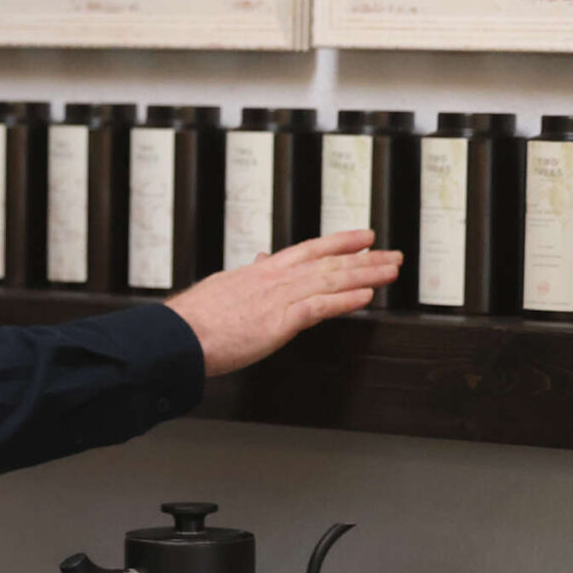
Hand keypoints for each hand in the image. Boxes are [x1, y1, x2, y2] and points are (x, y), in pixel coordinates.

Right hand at [165, 229, 403, 376]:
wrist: (179, 335)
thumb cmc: (194, 319)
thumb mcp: (223, 287)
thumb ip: (246, 278)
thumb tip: (257, 265)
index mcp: (261, 272)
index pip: (309, 250)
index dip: (340, 242)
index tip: (364, 238)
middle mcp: (274, 279)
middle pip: (329, 263)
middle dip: (365, 259)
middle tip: (393, 256)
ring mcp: (277, 299)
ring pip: (330, 281)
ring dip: (365, 276)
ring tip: (390, 272)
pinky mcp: (278, 322)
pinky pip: (319, 307)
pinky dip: (344, 301)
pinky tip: (365, 297)